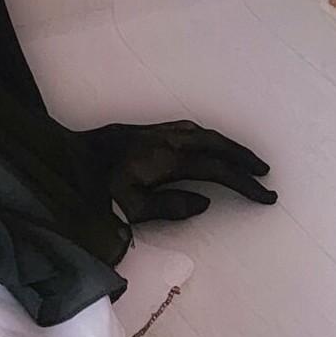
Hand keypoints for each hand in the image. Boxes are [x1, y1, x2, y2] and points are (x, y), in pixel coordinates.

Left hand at [78, 118, 277, 225]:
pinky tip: (210, 143)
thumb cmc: (100, 189)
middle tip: (265, 175)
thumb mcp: (133, 207)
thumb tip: (205, 201)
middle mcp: (168, 140)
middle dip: (243, 160)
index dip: (244, 183)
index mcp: (169, 160)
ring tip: (246, 161)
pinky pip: (189, 129)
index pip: (217, 170)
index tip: (265, 195)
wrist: (70, 159)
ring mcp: (158, 132)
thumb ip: (172, 206)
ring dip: (228, 146)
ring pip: (204, 133)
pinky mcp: (148, 130)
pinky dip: (209, 137)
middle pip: (216, 145)